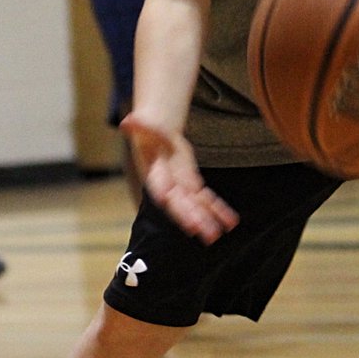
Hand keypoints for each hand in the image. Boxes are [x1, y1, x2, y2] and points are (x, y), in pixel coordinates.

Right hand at [120, 114, 238, 242]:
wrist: (159, 142)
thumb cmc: (150, 135)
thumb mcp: (146, 127)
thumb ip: (140, 125)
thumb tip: (127, 122)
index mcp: (156, 172)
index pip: (158, 183)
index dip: (161, 189)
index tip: (165, 198)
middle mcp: (168, 186)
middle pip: (177, 202)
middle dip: (186, 215)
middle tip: (197, 229)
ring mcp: (182, 188)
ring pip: (194, 206)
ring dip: (205, 219)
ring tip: (215, 235)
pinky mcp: (193, 187)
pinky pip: (207, 200)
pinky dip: (219, 210)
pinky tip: (231, 222)